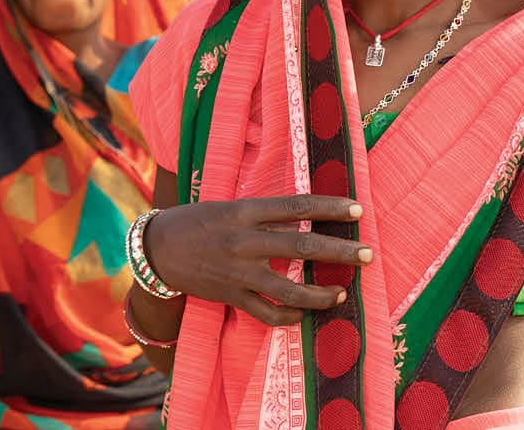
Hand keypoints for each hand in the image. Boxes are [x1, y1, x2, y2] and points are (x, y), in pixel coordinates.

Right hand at [141, 195, 369, 326]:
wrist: (155, 249)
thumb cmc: (195, 222)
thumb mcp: (227, 207)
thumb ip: (262, 214)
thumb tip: (304, 218)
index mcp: (243, 211)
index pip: (296, 207)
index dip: (329, 208)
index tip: (357, 210)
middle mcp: (243, 241)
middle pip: (301, 247)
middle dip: (339, 252)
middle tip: (368, 254)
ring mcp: (237, 271)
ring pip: (288, 288)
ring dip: (320, 294)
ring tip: (342, 294)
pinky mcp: (230, 295)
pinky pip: (266, 312)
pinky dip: (289, 316)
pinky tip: (304, 314)